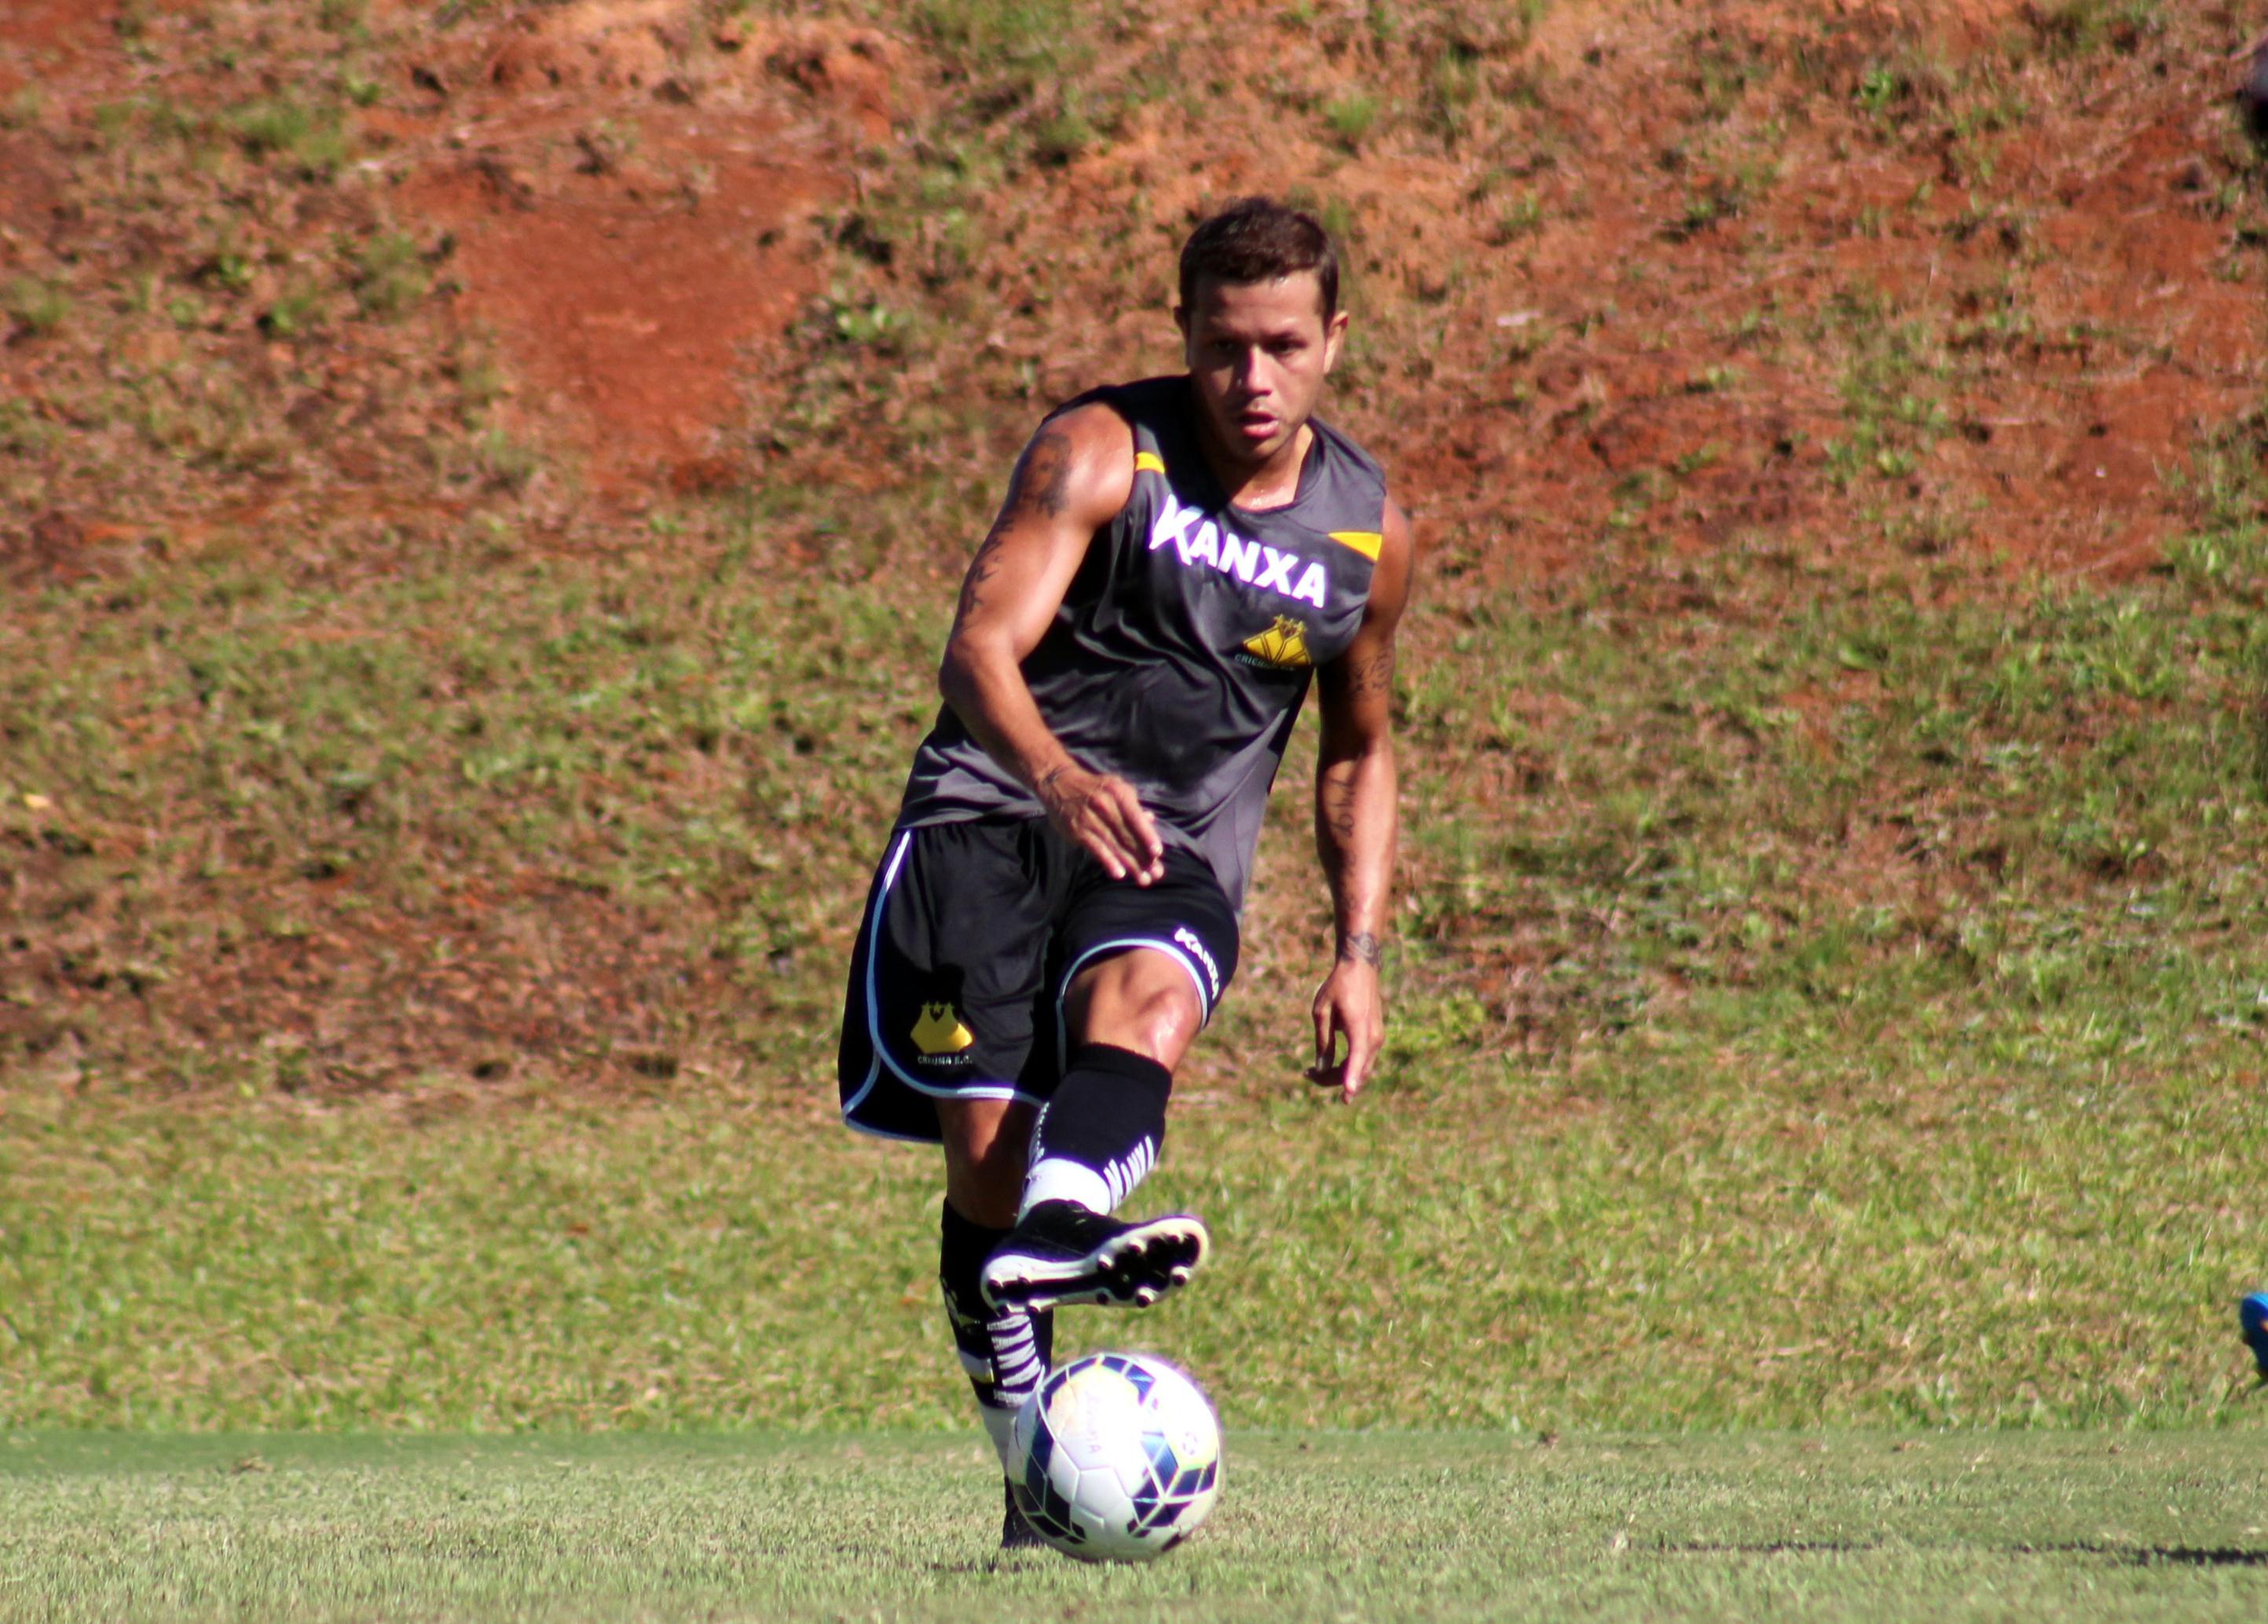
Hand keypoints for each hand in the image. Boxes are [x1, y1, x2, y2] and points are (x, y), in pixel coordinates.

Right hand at [1035, 762, 1164, 884]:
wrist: (1059, 782)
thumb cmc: (1096, 788)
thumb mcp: (1117, 788)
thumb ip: (1133, 806)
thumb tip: (1151, 820)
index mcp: (1118, 793)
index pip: (1136, 818)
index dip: (1147, 836)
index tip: (1158, 853)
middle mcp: (1105, 805)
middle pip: (1127, 835)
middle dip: (1143, 857)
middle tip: (1156, 874)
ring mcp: (1090, 819)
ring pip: (1113, 845)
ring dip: (1130, 864)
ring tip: (1143, 879)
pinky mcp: (1077, 830)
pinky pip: (1095, 848)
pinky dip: (1107, 861)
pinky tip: (1119, 874)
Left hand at [1307, 949, 1383, 1102]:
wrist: (1360, 968)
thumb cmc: (1338, 986)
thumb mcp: (1322, 1011)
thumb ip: (1323, 1041)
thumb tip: (1321, 1069)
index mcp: (1360, 1027)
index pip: (1357, 1058)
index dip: (1351, 1078)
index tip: (1347, 1095)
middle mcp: (1373, 1036)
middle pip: (1358, 1071)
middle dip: (1333, 1080)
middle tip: (1307, 1075)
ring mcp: (1377, 1038)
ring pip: (1362, 1069)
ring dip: (1340, 1076)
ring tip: (1312, 1073)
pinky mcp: (1375, 1037)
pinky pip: (1363, 1060)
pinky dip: (1348, 1068)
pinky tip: (1330, 1068)